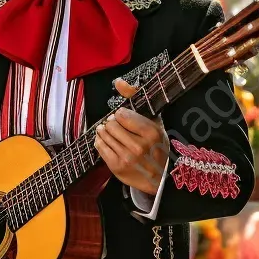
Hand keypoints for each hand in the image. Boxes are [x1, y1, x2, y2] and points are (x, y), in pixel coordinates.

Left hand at [94, 78, 168, 194]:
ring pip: (104, 135)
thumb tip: (118, 81)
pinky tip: (107, 141)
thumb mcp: (153, 121)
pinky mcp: (116, 167)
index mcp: (151, 133)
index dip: (120, 115)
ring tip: (110, 132)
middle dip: (111, 123)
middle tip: (117, 126)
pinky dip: (100, 141)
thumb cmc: (156, 146)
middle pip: (111, 124)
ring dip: (104, 131)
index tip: (124, 118)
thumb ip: (135, 98)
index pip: (121, 114)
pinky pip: (100, 147)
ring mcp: (127, 158)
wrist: (159, 177)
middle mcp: (139, 146)